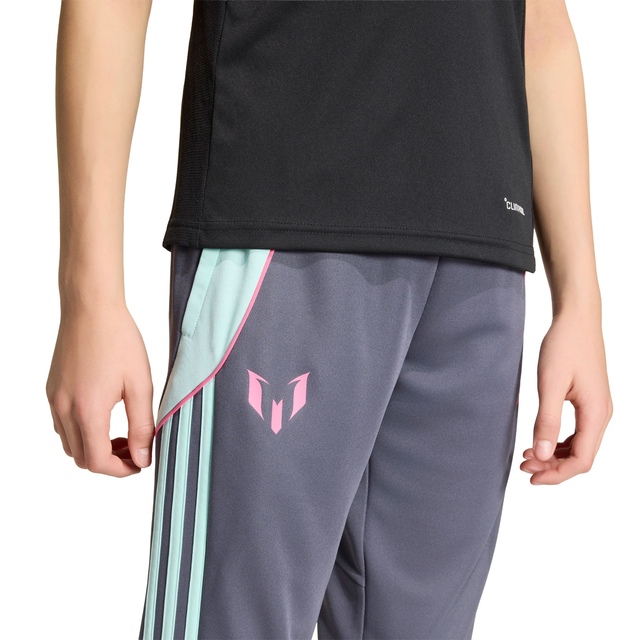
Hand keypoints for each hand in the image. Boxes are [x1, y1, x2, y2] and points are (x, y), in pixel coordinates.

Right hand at [46, 301, 154, 476]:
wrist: (91, 309)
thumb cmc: (119, 341)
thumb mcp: (140, 384)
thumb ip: (143, 425)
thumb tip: (144, 457)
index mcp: (87, 411)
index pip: (97, 462)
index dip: (120, 470)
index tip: (140, 463)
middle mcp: (64, 409)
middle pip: (81, 458)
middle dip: (109, 461)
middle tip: (135, 448)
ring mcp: (54, 399)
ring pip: (70, 444)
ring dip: (94, 448)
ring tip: (122, 434)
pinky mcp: (52, 390)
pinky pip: (62, 425)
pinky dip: (82, 432)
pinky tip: (104, 416)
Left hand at [520, 310, 612, 484]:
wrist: (576, 318)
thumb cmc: (564, 345)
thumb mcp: (549, 383)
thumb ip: (546, 420)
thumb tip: (542, 455)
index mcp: (596, 413)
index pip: (582, 460)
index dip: (557, 474)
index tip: (531, 477)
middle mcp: (601, 414)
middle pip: (581, 456)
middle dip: (552, 466)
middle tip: (522, 464)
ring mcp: (596, 408)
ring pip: (579, 445)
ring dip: (554, 455)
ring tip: (527, 454)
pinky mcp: (588, 400)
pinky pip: (577, 431)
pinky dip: (558, 441)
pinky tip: (539, 439)